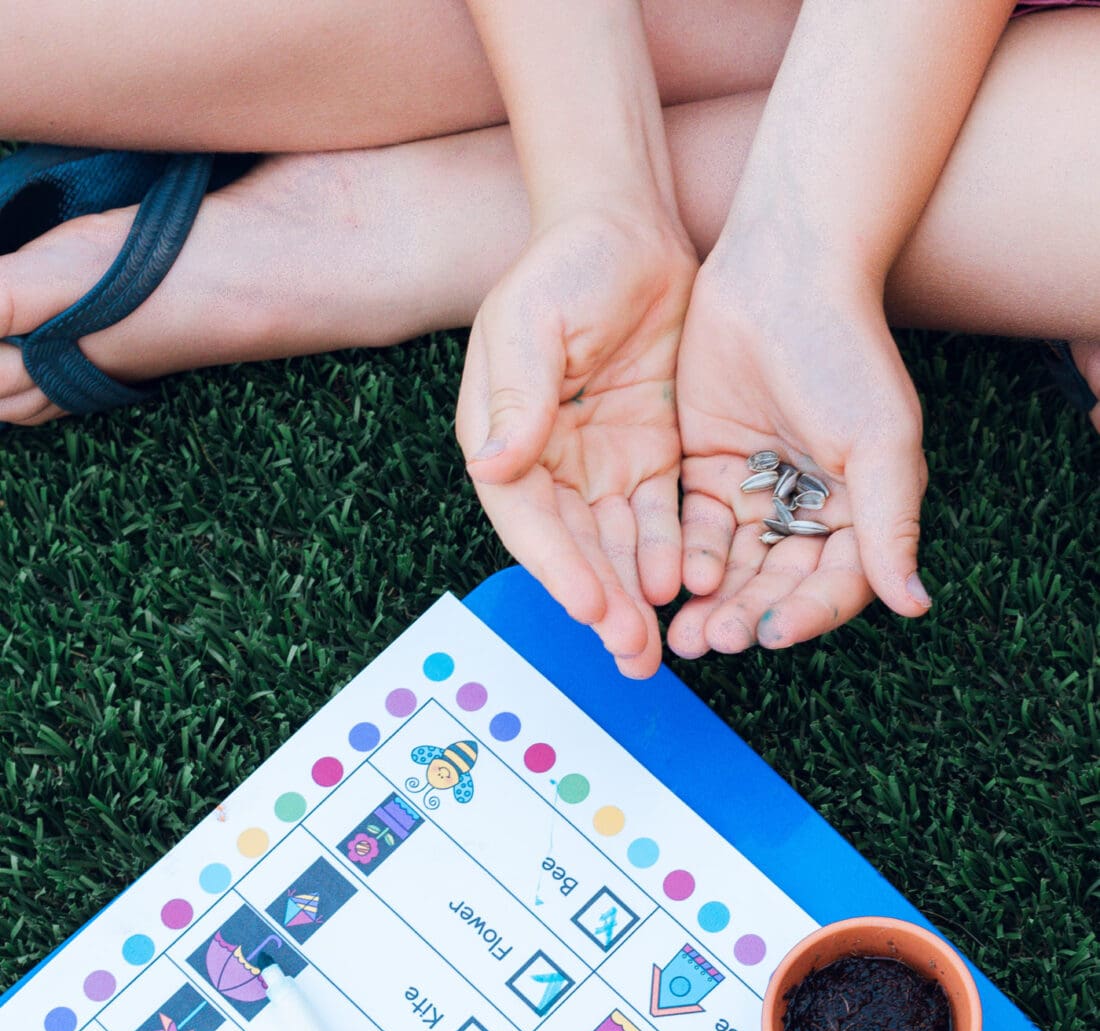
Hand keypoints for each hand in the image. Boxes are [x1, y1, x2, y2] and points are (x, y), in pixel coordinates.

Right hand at [456, 205, 696, 678]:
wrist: (628, 224)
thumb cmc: (567, 262)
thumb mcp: (533, 320)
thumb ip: (519, 392)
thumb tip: (495, 464)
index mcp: (503, 438)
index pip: (529, 519)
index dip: (557, 567)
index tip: (589, 605)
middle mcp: (546, 465)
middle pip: (574, 549)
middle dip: (602, 603)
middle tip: (630, 652)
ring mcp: (598, 466)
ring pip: (616, 547)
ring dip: (633, 597)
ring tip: (655, 648)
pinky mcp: (648, 458)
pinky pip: (657, 519)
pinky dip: (668, 555)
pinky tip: (684, 590)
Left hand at [668, 242, 930, 660]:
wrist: (782, 274)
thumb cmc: (845, 351)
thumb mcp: (879, 440)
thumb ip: (890, 524)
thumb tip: (915, 605)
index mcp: (861, 511)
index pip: (834, 584)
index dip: (805, 614)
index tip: (771, 635)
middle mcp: (811, 510)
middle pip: (777, 584)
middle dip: (745, 615)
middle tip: (711, 642)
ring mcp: (758, 494)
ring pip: (733, 567)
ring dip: (711, 602)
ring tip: (684, 635)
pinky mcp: (709, 472)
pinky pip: (695, 530)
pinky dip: (683, 560)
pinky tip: (665, 586)